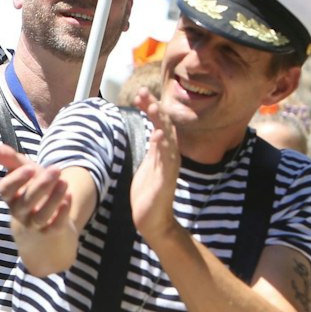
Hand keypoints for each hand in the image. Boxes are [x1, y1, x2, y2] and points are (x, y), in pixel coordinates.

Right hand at [0, 144, 71, 231]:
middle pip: (26, 202)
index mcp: (11, 197)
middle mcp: (20, 212)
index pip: (6, 190)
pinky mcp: (52, 232)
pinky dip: (62, 213)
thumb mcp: (23, 173)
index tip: (30, 168)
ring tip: (65, 182)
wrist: (43, 227)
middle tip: (56, 169)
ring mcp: (35, 225)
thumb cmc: (32, 192)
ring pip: (41, 215)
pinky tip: (68, 198)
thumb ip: (9, 159)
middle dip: (40, 186)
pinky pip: (55, 226)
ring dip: (53, 199)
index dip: (16, 180)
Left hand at [128, 90, 181, 238]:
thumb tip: (155, 130)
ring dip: (160, 122)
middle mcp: (170, 156)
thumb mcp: (150, 164)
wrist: (153, 220)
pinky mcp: (166, 180)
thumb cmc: (150, 192)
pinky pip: (166, 161)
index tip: (140, 93)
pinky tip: (158, 135)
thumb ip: (154, 147)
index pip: (160, 122)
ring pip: (167, 139)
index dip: (151, 107)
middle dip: (154, 107)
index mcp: (164, 151)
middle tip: (142, 91)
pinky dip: (163, 147)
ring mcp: (169, 167)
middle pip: (165, 125)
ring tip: (152, 106)